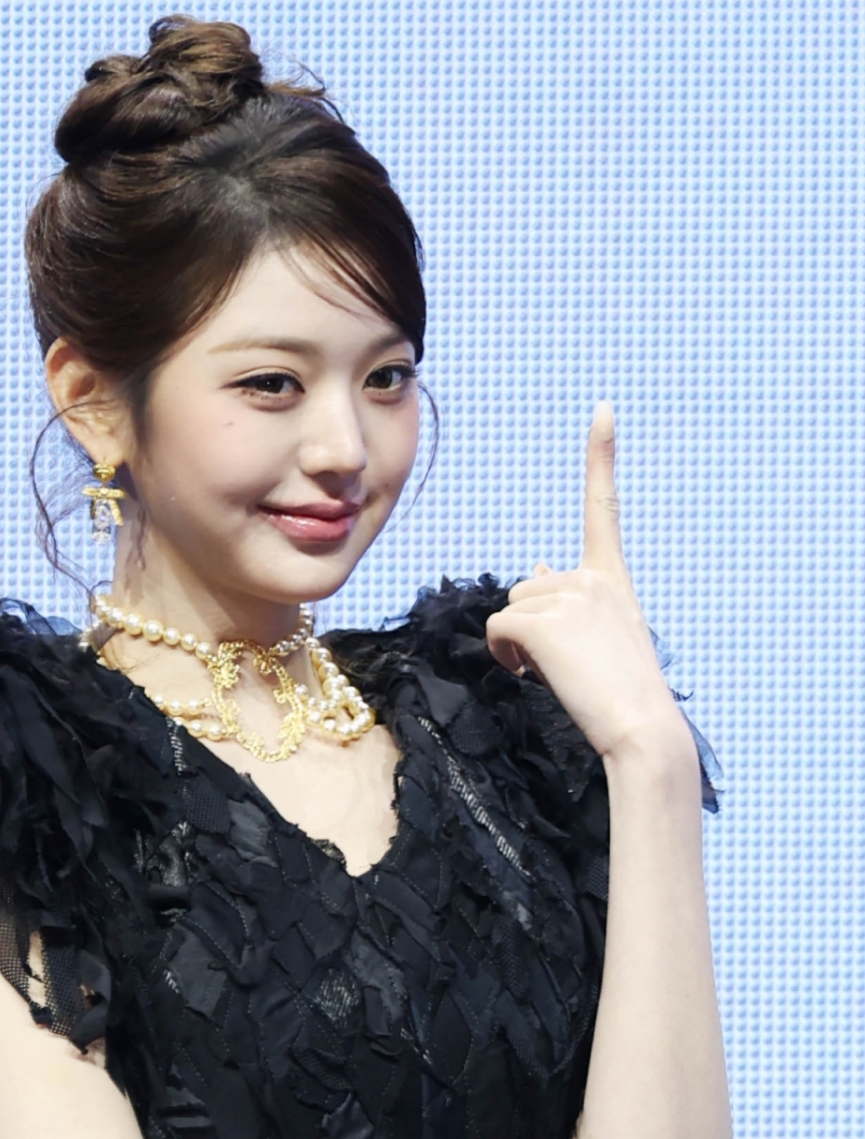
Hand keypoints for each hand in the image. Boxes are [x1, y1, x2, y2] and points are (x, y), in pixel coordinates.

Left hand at [484, 402, 684, 760]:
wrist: (641, 729)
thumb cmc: (620, 696)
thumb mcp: (601, 637)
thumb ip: (566, 600)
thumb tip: (535, 567)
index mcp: (613, 580)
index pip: (604, 508)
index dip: (601, 456)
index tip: (602, 409)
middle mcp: (593, 577)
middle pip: (527, 588)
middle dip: (530, 628)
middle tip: (564, 666)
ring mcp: (570, 594)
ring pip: (510, 610)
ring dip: (516, 645)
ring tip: (554, 674)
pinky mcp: (544, 618)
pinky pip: (498, 630)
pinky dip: (503, 656)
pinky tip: (530, 675)